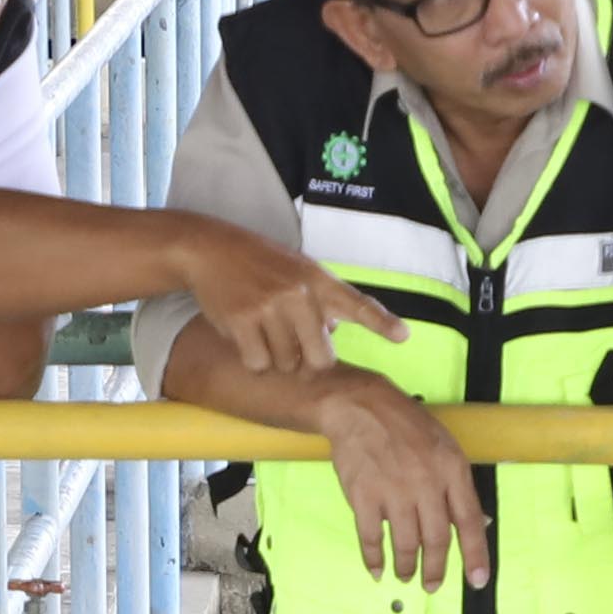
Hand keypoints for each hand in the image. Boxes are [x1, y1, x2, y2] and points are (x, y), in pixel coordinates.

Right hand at [173, 224, 402, 387]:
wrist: (210, 250)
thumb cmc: (259, 264)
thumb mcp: (297, 272)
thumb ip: (320, 302)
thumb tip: (332, 335)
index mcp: (318, 280)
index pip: (356, 304)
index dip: (381, 322)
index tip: (402, 336)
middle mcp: (299, 293)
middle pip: (320, 359)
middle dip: (309, 363)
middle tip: (294, 350)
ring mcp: (271, 307)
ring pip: (286, 363)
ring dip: (276, 359)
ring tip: (263, 333)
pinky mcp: (243, 321)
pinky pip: (259, 363)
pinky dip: (253, 359)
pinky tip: (245, 336)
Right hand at [311, 373, 484, 594]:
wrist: (361, 407)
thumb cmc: (406, 426)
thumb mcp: (445, 447)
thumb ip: (458, 486)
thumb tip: (478, 522)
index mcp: (451, 470)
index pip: (469, 521)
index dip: (475, 555)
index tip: (478, 580)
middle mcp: (426, 484)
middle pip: (436, 540)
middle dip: (436, 570)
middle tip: (432, 586)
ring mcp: (394, 492)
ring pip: (405, 543)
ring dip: (407, 567)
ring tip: (405, 576)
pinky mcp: (364, 496)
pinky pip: (371, 538)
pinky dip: (374, 559)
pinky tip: (377, 570)